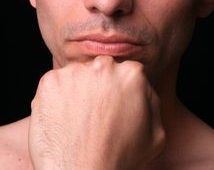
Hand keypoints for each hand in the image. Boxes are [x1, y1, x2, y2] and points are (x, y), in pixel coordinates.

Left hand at [29, 56, 165, 169]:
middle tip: (96, 114)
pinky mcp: (50, 81)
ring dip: (78, 90)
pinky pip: (56, 83)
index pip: (125, 72)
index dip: (119, 91)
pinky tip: (63, 117)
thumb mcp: (156, 133)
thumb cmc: (119, 157)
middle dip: (100, 86)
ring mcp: (75, 71)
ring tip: (79, 118)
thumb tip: (142, 87)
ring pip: (78, 75)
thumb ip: (151, 100)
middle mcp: (104, 65)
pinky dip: (57, 97)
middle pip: (102, 69)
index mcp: (132, 73)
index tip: (113, 107)